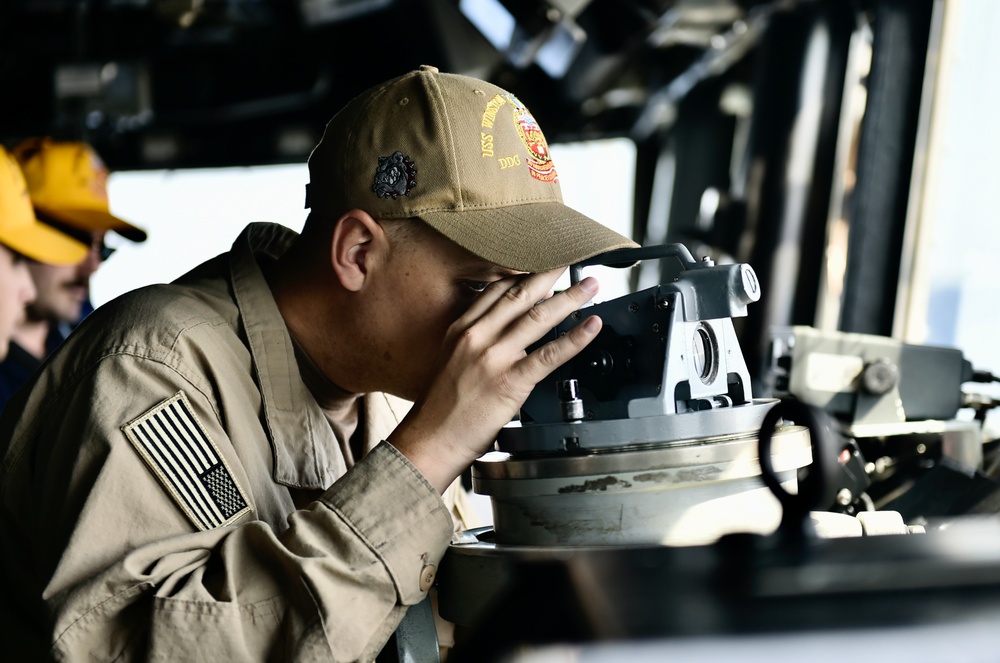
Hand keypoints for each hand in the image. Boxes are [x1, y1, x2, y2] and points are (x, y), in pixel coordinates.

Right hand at [388, 271, 601, 492]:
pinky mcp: (510, 381)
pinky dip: (575, 338)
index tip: (543, 261)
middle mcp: (478, 336)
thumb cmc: (440, 407)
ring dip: (570, 298)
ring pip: (539, 318)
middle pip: (520, 295)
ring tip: (590, 285)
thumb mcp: (450, 359)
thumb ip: (475, 339)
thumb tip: (506, 328)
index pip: (498, 289)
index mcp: (462, 328)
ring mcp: (495, 357)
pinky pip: (550, 355)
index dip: (524, 272)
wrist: (431, 439)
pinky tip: (591, 326)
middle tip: (571, 258)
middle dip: (550, 273)